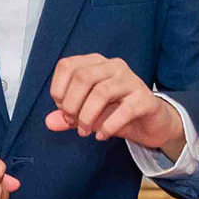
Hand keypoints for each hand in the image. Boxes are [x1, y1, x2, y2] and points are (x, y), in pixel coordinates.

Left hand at [46, 53, 183, 151]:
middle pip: (83, 77)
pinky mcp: (145, 99)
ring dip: (87, 117)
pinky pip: (124, 110)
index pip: (67, 66)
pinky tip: (102, 135)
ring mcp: (131, 80)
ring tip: (86, 132)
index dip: (58, 90)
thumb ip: (68, 116)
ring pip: (101, 92)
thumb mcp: (87, 114)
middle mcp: (113, 66)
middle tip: (73, 122)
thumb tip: (49, 122)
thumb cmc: (116, 112)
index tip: (62, 109)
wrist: (150, 123)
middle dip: (72, 104)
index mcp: (96, 63)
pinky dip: (108, 126)